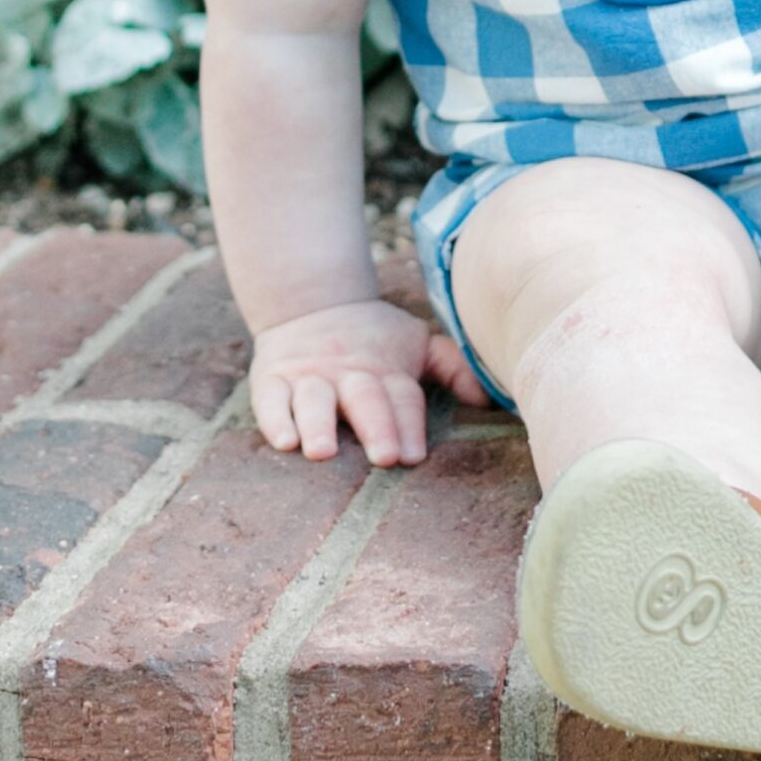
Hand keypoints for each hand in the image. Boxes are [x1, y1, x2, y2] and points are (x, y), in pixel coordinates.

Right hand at [248, 293, 477, 464]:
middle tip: (385, 457)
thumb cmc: (375, 338)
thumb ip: (452, 367)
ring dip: (318, 425)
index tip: (416, 455)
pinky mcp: (272, 378)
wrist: (311, 303)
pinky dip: (275, 419)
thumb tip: (490, 400)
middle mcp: (348, 371)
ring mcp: (308, 375)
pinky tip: (283, 441)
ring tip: (322, 453)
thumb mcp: (416, 344)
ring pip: (313, 399)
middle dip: (376, 426)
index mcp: (386, 368)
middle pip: (365, 398)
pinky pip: (270, 399)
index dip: (409, 423)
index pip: (402, 395)